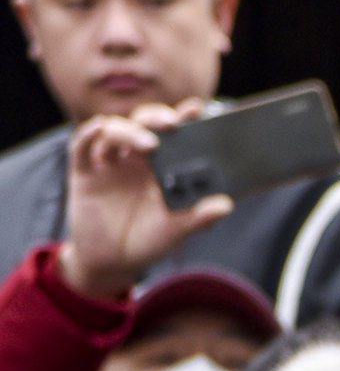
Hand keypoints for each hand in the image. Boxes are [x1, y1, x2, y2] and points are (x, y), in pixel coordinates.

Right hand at [60, 101, 230, 301]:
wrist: (114, 261)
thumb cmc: (148, 240)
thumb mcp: (175, 230)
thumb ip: (198, 217)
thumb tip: (226, 205)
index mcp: (160, 165)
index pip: (171, 134)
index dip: (182, 117)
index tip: (197, 108)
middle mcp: (134, 158)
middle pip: (142, 123)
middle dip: (156, 118)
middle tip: (173, 123)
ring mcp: (108, 163)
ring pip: (113, 131)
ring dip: (129, 131)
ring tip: (150, 143)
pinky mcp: (84, 172)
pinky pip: (82, 147)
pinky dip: (89, 134)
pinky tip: (99, 127)